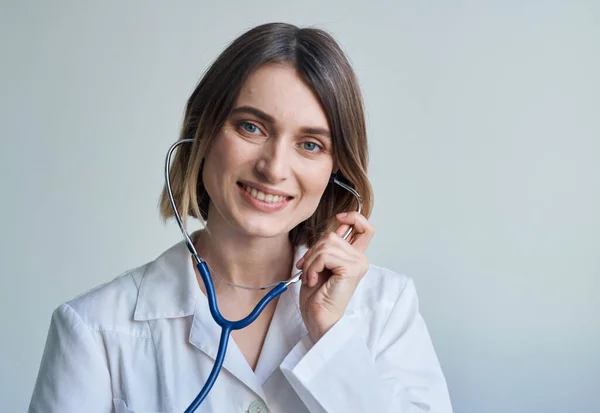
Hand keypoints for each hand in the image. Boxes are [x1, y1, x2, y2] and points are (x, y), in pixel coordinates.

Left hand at [296, 211, 374, 341]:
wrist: (318, 319)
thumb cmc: (318, 297)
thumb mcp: (320, 264)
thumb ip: (327, 246)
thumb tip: (329, 230)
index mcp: (354, 256)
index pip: (365, 227)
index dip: (353, 217)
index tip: (339, 218)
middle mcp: (360, 259)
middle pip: (333, 234)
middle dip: (313, 250)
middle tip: (307, 268)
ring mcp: (357, 264)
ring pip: (326, 244)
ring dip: (311, 261)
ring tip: (311, 276)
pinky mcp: (351, 270)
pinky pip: (325, 255)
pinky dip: (313, 266)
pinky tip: (313, 280)